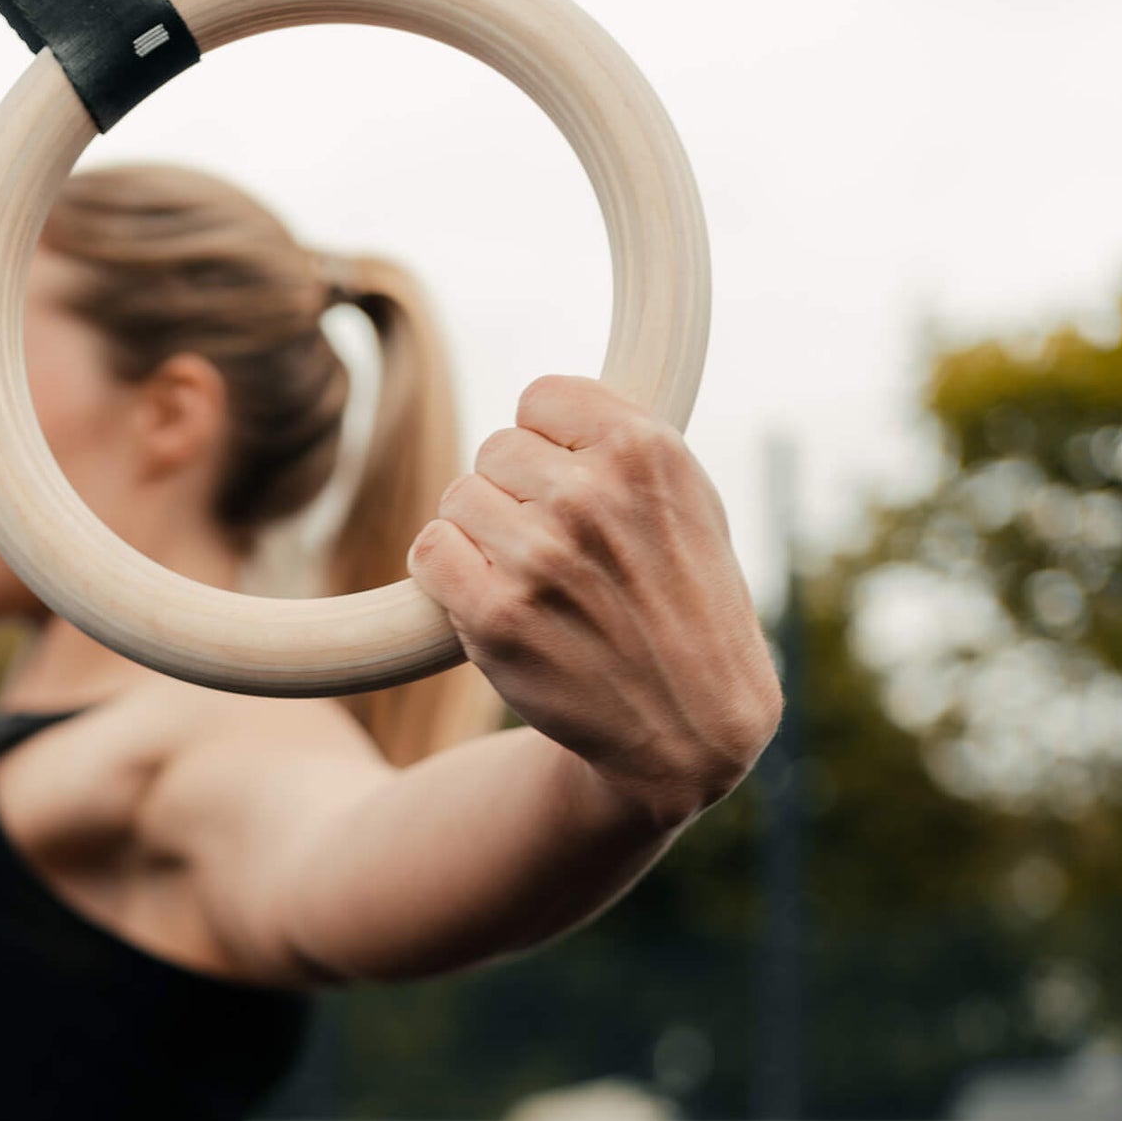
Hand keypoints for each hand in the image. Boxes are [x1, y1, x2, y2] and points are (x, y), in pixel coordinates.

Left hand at [407, 378, 781, 825]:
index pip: (542, 397)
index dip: (549, 443)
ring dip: (482, 536)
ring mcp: (540, 556)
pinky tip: (490, 597)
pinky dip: (448, 574)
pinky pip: (430, 550)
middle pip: (495, 448)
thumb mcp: (691, 504)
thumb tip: (541, 410)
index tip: (570, 485)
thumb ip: (623, 446)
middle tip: (555, 549)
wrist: (691, 723)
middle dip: (515, 493)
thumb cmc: (689, 607)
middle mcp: (591, 497)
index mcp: (644, 451)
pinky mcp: (496, 615)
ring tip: (533, 579)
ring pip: (458, 498)